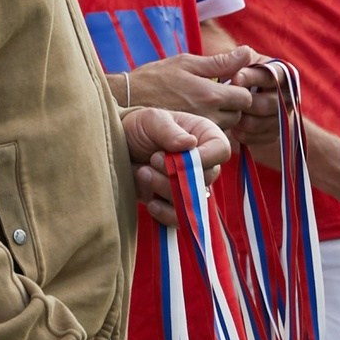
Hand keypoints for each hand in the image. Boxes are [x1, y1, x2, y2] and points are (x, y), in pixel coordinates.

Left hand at [122, 106, 232, 226]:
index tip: (178, 157)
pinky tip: (151, 203)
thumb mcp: (152, 120)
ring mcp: (191, 186)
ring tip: (143, 172)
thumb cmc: (139, 127)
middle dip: (176, 173)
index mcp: (205, 137)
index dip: (204, 158)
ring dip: (165, 189)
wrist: (118, 146)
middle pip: (206, 178)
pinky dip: (165, 213)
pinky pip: (181, 219)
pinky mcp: (175, 204)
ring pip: (192, 200)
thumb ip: (169, 131)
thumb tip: (190, 144)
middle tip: (152, 159)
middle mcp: (204, 163)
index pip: (221, 151)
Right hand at [125, 47, 269, 135]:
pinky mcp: (190, 138)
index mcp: (210, 94)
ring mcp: (199, 129)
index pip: (246, 97)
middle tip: (216, 92)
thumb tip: (248, 52)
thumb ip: (220, 62)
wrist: (126, 100)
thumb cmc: (154, 78)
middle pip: (239, 114)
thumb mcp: (185, 62)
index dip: (240, 87)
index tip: (229, 81)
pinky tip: (196, 115)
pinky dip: (209, 126)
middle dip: (233, 104)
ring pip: (227, 127)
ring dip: (222, 116)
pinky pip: (211, 135)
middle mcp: (208, 115)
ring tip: (205, 104)